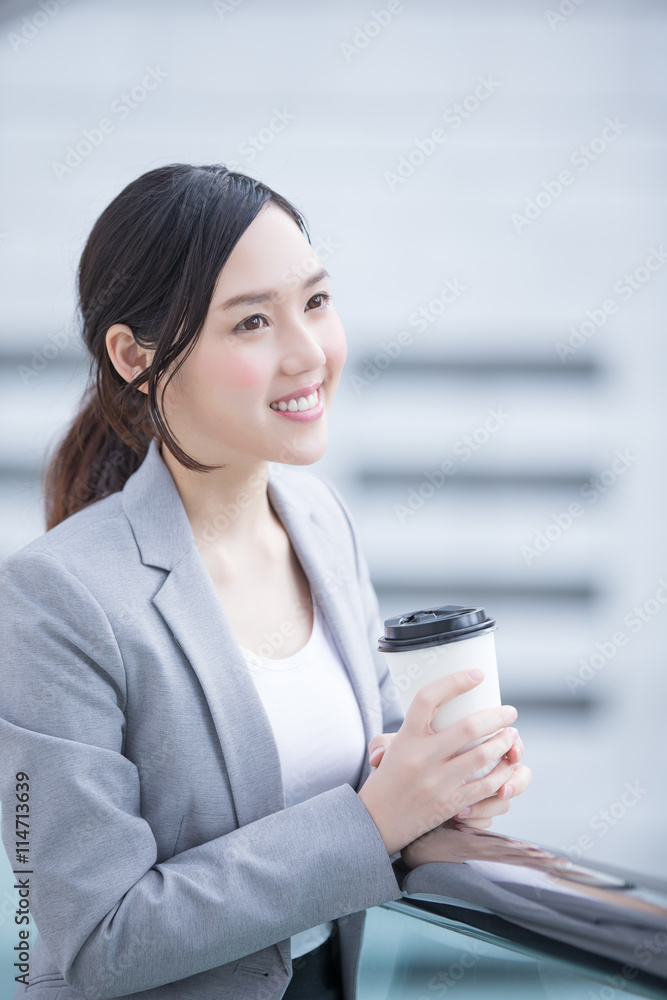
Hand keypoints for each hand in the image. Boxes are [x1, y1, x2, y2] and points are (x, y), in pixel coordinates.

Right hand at [357, 669, 520, 856]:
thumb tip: (425, 715)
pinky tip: (507, 765)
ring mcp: (437, 782)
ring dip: (504, 742)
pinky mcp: (450, 804)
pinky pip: (485, 785)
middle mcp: (421, 757)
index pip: (429, 698)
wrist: (376, 823)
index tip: (478, 674)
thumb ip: (402, 727)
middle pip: (468, 727)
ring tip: (511, 735)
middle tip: (510, 711)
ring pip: (483, 755)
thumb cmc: (385, 779)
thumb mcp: (385, 749)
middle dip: (497, 716)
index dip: (455, 682)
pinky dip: (501, 774)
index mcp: (406, 737)